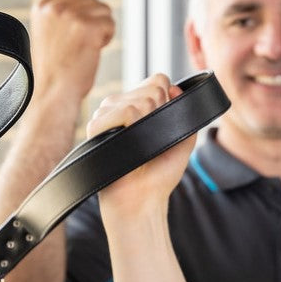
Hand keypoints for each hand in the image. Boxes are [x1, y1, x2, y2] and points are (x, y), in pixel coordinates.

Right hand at [30, 0, 114, 100]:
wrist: (53, 93)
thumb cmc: (53, 72)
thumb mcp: (48, 35)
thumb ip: (60, 17)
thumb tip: (85, 4)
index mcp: (42, 7)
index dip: (82, 17)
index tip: (74, 38)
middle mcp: (55, 8)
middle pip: (91, 1)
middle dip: (92, 22)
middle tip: (81, 46)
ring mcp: (72, 16)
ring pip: (103, 10)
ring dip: (101, 30)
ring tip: (86, 48)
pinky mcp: (89, 27)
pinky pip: (110, 24)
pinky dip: (107, 38)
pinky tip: (93, 51)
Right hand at [87, 74, 192, 220]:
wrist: (142, 201)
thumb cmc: (160, 176)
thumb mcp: (184, 141)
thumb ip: (185, 111)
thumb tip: (175, 88)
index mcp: (139, 108)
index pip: (156, 80)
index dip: (165, 98)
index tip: (164, 123)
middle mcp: (121, 108)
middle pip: (148, 88)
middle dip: (157, 112)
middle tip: (151, 141)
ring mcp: (107, 118)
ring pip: (134, 100)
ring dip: (144, 123)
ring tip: (139, 146)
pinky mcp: (96, 130)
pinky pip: (121, 112)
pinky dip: (130, 126)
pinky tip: (128, 143)